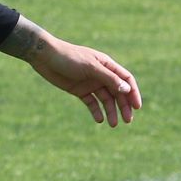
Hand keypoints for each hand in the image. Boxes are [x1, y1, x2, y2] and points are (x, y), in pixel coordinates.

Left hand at [27, 36, 141, 126]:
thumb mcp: (90, 67)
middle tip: (127, 120)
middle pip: (118, 92)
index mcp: (106, 65)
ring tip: (113, 124)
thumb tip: (127, 90)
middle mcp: (101, 74)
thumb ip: (108, 78)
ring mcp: (90, 83)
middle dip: (124, 106)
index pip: (126, 80)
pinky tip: (99, 119)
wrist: (44, 56)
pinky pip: (91, 102)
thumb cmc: (68, 57)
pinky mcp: (79, 90)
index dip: (133, 93)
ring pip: (105, 99)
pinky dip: (96, 111)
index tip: (137, 107)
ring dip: (111, 111)